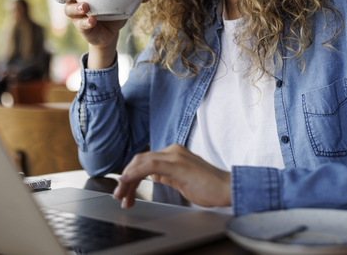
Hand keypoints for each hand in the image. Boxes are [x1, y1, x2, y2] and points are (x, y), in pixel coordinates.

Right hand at [57, 0, 152, 67]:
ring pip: (68, 9)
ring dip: (75, 7)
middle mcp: (75, 1)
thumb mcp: (124, 1)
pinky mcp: (82, 27)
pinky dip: (86, 22)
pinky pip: (81, 24)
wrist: (111, 34)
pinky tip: (92, 20)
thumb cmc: (112, 11)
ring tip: (85, 6)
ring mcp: (76, 16)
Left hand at [113, 144, 230, 208]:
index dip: (131, 175)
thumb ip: (168, 176)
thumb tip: (155, 176)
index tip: (125, 191)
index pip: (145, 161)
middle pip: (140, 160)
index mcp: (174, 154)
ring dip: (127, 180)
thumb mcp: (182, 181)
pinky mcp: (176, 163)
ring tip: (122, 195)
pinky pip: (149, 165)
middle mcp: (173, 150)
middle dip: (126, 179)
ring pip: (141, 162)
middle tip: (119, 196)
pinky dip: (134, 173)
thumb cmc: (210, 188)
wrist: (227, 188)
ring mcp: (175, 155)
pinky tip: (127, 182)